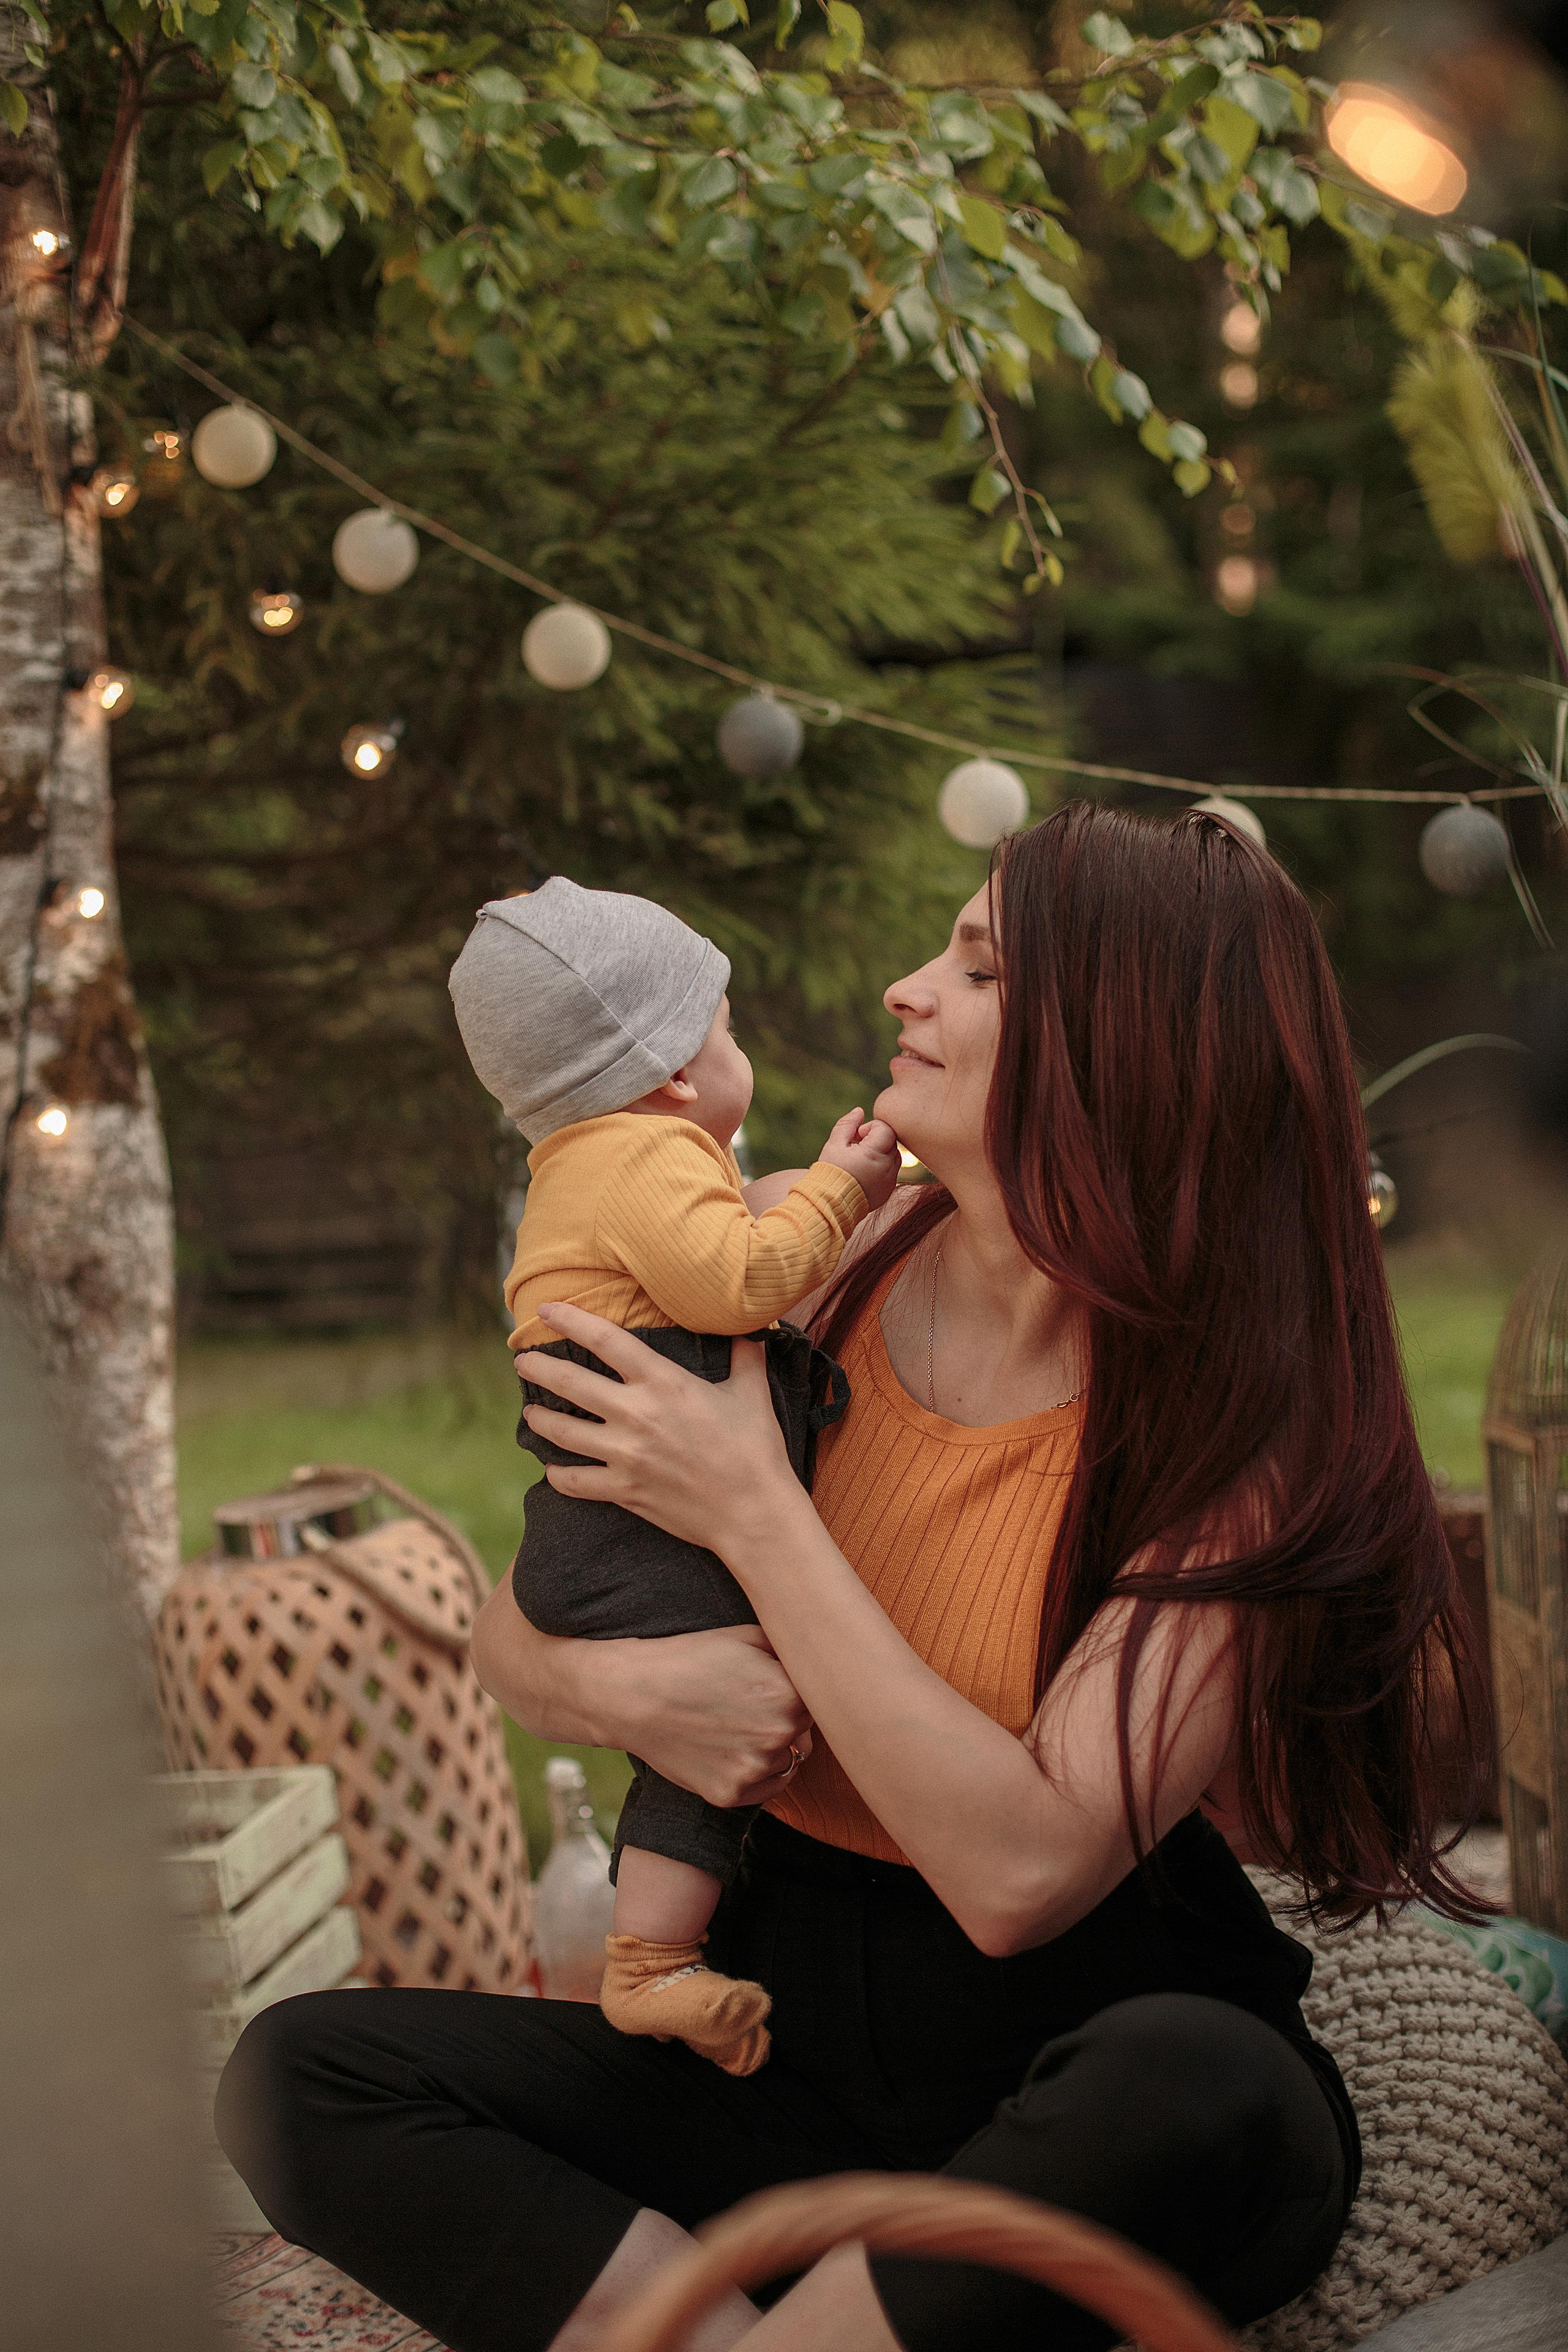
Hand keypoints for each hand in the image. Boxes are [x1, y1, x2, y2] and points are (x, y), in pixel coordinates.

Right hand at [471, 1584, 812, 1809]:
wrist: (631, 1694)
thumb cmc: (688, 1657)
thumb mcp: (746, 1636)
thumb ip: (791, 1650)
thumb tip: (821, 1659)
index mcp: (791, 1694)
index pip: (821, 1700)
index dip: (800, 1691)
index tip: (781, 1685)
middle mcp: (780, 1736)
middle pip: (807, 1732)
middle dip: (790, 1719)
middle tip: (755, 1704)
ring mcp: (755, 1770)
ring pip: (787, 1761)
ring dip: (774, 1748)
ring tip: (738, 1725)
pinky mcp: (732, 1795)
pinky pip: (765, 1787)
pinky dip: (754, 1772)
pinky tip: (729, 1747)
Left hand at [514, 1303, 800, 1559]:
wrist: (754, 1512)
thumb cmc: (755, 1449)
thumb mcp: (752, 1391)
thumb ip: (744, 1354)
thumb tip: (750, 1326)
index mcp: (664, 1383)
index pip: (606, 1340)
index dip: (570, 1320)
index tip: (545, 1311)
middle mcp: (637, 1414)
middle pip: (570, 1382)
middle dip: (538, 1368)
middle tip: (523, 1362)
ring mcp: (626, 1455)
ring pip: (562, 1431)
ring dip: (539, 1418)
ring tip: (530, 1412)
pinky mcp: (623, 1490)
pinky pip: (574, 1481)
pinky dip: (557, 1473)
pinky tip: (552, 1467)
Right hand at [818, 1108, 901, 1212]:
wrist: (828, 1204)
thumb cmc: (830, 1172)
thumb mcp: (834, 1144)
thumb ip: (847, 1124)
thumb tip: (860, 1111)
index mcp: (874, 1154)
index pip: (886, 1129)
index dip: (871, 1127)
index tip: (856, 1136)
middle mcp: (887, 1168)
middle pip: (891, 1142)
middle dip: (876, 1139)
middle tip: (857, 1146)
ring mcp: (889, 1181)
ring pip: (894, 1157)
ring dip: (881, 1153)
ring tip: (860, 1159)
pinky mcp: (888, 1192)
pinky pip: (892, 1173)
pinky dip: (882, 1168)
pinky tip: (864, 1173)